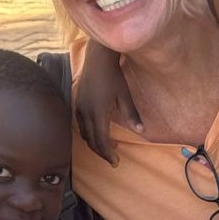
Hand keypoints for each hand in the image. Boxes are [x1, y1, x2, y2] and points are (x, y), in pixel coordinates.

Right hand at [76, 40, 142, 166]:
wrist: (97, 57)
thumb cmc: (114, 75)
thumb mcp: (125, 95)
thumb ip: (132, 115)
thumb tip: (142, 131)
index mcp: (98, 112)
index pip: (101, 141)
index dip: (108, 154)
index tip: (116, 162)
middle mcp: (85, 112)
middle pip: (91, 141)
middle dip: (102, 152)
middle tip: (114, 159)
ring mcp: (79, 107)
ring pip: (84, 134)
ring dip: (95, 143)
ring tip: (109, 146)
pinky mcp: (77, 103)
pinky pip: (81, 125)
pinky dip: (89, 134)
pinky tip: (99, 132)